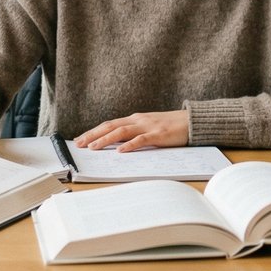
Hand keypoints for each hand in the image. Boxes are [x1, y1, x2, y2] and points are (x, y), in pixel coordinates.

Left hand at [75, 110, 189, 151]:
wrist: (191, 121)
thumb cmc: (170, 127)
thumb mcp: (149, 128)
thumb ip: (135, 133)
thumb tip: (116, 144)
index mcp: (134, 119)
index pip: (109, 124)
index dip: (93, 131)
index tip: (80, 139)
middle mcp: (138, 120)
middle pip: (110, 126)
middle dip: (93, 135)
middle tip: (79, 144)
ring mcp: (148, 126)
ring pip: (121, 131)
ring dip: (106, 140)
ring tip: (93, 148)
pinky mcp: (158, 134)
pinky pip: (141, 140)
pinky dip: (129, 145)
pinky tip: (120, 151)